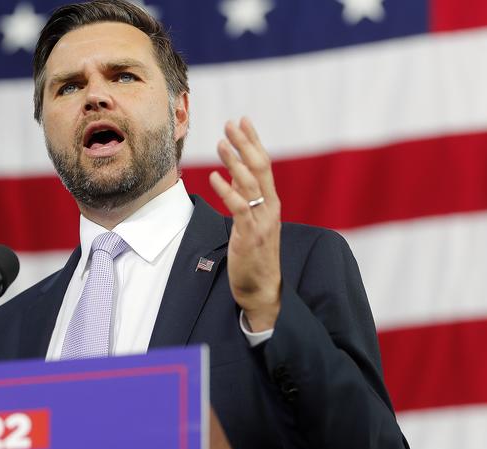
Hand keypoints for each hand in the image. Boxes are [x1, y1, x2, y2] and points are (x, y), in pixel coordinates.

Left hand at [209, 117, 281, 331]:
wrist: (263, 289)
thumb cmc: (255, 256)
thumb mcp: (252, 221)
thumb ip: (246, 198)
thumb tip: (234, 175)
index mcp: (271, 203)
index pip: (264, 165)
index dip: (254, 142)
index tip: (243, 121)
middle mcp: (270, 208)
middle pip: (261, 168)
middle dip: (246, 143)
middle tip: (232, 123)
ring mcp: (262, 221)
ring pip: (251, 184)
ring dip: (235, 161)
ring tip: (221, 142)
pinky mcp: (249, 235)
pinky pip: (239, 208)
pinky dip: (227, 190)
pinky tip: (214, 177)